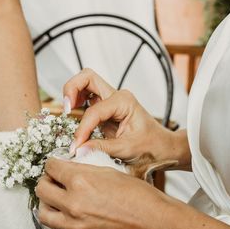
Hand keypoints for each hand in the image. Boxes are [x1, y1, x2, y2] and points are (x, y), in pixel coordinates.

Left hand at [36, 158, 170, 228]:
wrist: (156, 226)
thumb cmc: (140, 198)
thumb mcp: (111, 172)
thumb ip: (86, 170)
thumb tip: (70, 169)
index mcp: (81, 181)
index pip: (50, 168)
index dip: (52, 166)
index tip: (56, 168)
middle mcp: (73, 204)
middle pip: (41, 190)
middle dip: (46, 183)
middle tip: (54, 183)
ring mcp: (76, 227)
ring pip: (44, 214)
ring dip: (48, 205)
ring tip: (58, 203)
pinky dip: (62, 223)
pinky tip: (71, 218)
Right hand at [63, 69, 190, 167]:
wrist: (163, 147)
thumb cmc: (152, 146)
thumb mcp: (127, 150)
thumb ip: (101, 148)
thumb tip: (78, 150)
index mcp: (124, 102)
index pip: (94, 112)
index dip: (82, 130)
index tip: (76, 146)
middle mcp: (116, 96)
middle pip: (87, 77)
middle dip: (72, 89)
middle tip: (66, 109)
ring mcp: (110, 100)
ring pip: (85, 83)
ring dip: (72, 93)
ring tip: (67, 111)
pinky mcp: (106, 108)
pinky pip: (86, 97)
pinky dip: (77, 102)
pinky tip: (73, 114)